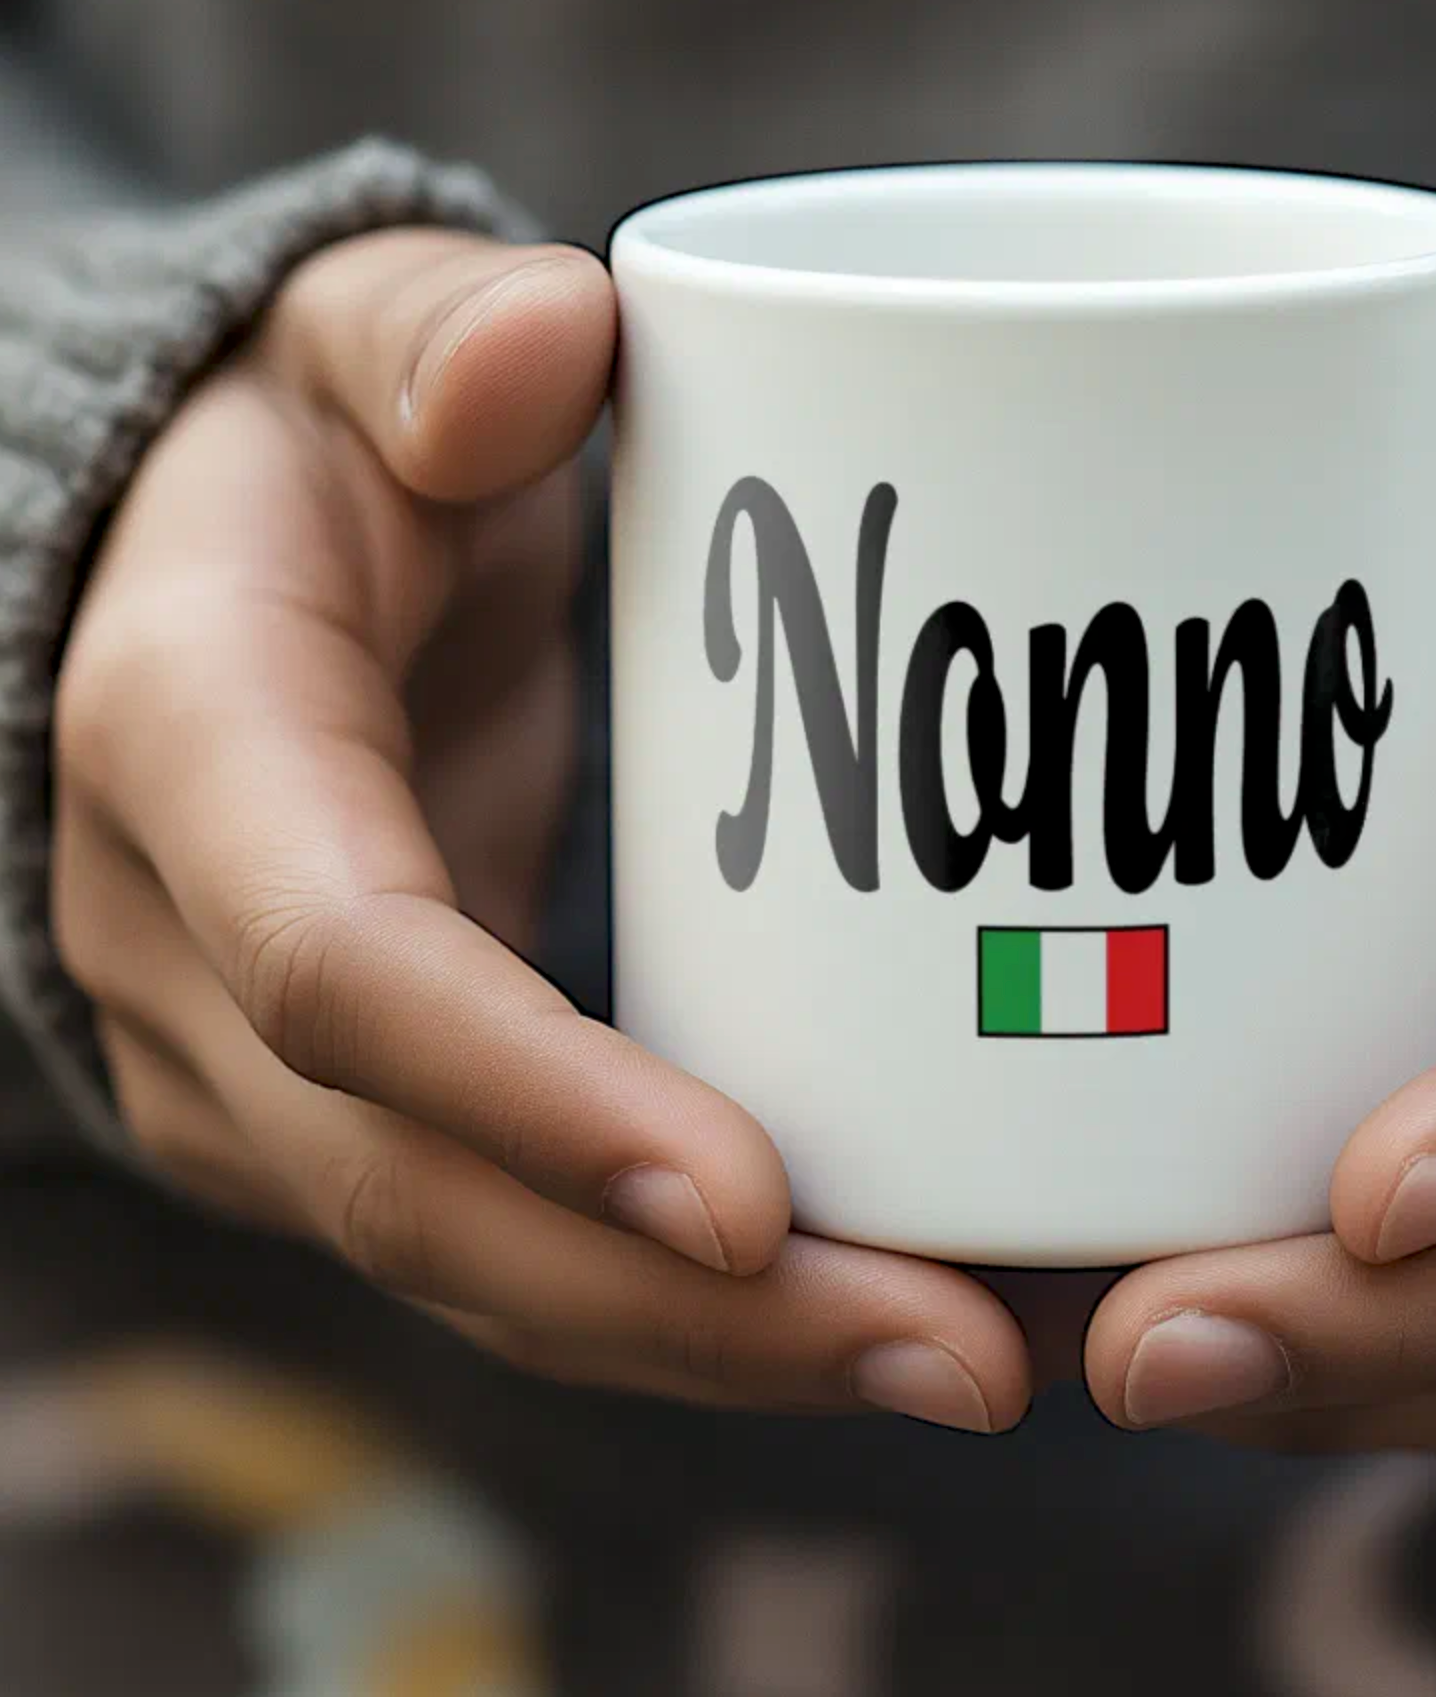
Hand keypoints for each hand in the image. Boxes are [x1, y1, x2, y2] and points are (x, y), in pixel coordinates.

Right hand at [53, 229, 1027, 1432]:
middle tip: (960, 1352)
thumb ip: (437, 338)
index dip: (536, 1103)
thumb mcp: (356, 341)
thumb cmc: (319, 441)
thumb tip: (553, 338)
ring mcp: (275, 1068)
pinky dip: (706, 1302)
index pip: (346, 976)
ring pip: (488, 1266)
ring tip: (976, 1358)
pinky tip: (890, 1308)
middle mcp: (200, 957)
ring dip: (730, 1346)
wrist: (215, 568)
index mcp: (198, 751)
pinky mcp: (377, 1105)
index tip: (756, 1204)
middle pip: (432, 1200)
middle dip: (693, 1310)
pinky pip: (530, 1240)